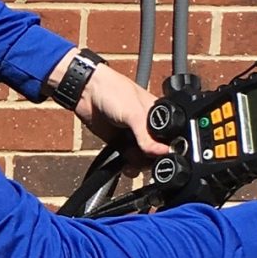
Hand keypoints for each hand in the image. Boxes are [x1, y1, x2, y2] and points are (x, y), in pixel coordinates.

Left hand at [50, 56, 171, 167]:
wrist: (86, 92)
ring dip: (139, 164)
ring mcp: (134, 136)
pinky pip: (130, 160)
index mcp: (159, 115)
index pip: (170, 138)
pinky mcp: (120, 143)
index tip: (158, 156)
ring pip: (144, 159)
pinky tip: (126, 166)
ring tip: (131, 160)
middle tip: (142, 158)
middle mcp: (149, 127)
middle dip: (150, 159)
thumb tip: (163, 152)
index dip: (166, 149)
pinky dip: (129, 166)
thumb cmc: (114, 91)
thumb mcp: (135, 113)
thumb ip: (148, 135)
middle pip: (157, 152)